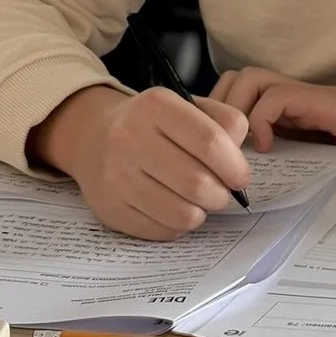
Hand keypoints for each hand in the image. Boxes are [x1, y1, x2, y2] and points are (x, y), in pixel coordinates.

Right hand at [27, 86, 251, 240]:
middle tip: (223, 193)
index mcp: (156, 106)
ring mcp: (116, 176)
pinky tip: (175, 207)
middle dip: (222, 195)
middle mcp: (130, 138)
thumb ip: (223, 122)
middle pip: (198, 182)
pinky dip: (178, 224)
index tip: (242, 177)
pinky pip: (162, 230)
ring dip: (202, 212)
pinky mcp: (110, 209)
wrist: (93, 136)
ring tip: (200, 201)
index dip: (235, 165)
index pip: (210, 140)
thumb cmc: (154, 123)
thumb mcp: (187, 106)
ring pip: (182, 213)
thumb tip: (240, 162)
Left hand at [210, 69, 335, 151]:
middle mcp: (278, 92)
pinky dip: (261, 121)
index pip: (224, 94)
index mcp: (272, 105)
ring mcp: (294, 92)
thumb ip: (271, 157)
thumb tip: (228, 182)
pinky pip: (272, 98)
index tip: (208, 150)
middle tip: (221, 148)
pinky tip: (268, 145)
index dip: (211, 116)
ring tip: (240, 146)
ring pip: (245, 80)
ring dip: (236, 113)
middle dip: (217, 112)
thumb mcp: (297, 154)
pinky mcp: (309, 97)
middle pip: (228, 81)